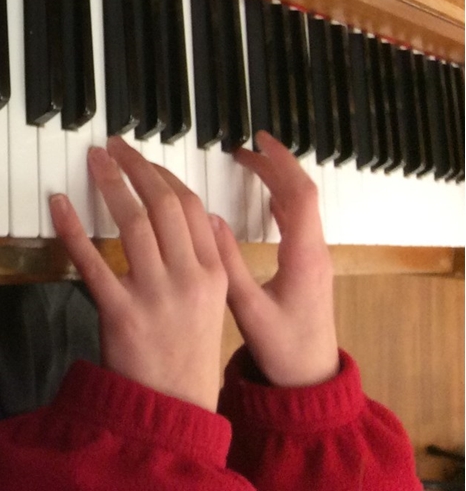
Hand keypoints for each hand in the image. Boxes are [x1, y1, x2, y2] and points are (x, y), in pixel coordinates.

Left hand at [51, 137, 227, 409]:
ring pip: (133, 224)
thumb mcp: (213, 302)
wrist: (174, 407)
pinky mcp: (120, 314)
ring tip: (94, 161)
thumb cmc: (187, 352)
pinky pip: (92, 262)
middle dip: (136, 168)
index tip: (143, 159)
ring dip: (111, 185)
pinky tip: (59, 204)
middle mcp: (188, 279)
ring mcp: (155, 295)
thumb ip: (209, 259)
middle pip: (163, 206)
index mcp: (213, 272)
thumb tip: (202, 214)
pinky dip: (73, 229)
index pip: (190, 206)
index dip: (163, 175)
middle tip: (114, 146)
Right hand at [212, 131, 339, 387]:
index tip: (259, 141)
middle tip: (244, 148)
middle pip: (301, 194)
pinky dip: (279, 200)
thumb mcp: (247, 310)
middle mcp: (313, 251)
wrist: (311, 380)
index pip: (299, 195)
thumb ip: (227, 264)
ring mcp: (313, 258)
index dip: (280, 164)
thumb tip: (209, 219)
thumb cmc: (283, 350)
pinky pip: (297, 221)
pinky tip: (263, 198)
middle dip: (274, 165)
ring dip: (277, 181)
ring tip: (248, 165)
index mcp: (303, 256)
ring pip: (300, 206)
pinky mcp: (307, 267)